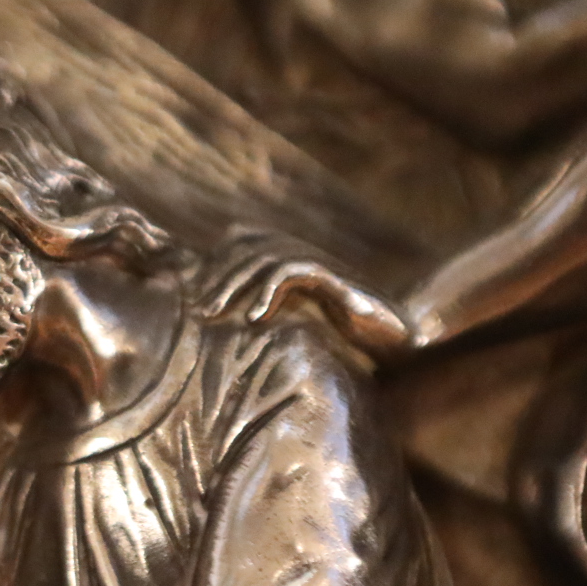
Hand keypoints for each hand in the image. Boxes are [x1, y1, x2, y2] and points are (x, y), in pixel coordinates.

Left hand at [198, 230, 414, 362]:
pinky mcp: (336, 280)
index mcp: (290, 261)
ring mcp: (320, 265)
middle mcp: (303, 256)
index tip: (191, 295)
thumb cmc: (343, 338)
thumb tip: (223, 325)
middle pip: (248, 247)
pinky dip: (269, 293)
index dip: (213, 262)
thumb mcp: (293, 325)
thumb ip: (263, 315)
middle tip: (197, 309)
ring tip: (213, 315)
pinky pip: (296, 273)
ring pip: (266, 258)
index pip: (241, 242)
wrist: (395, 343)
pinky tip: (253, 320)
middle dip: (216, 278)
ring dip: (233, 286)